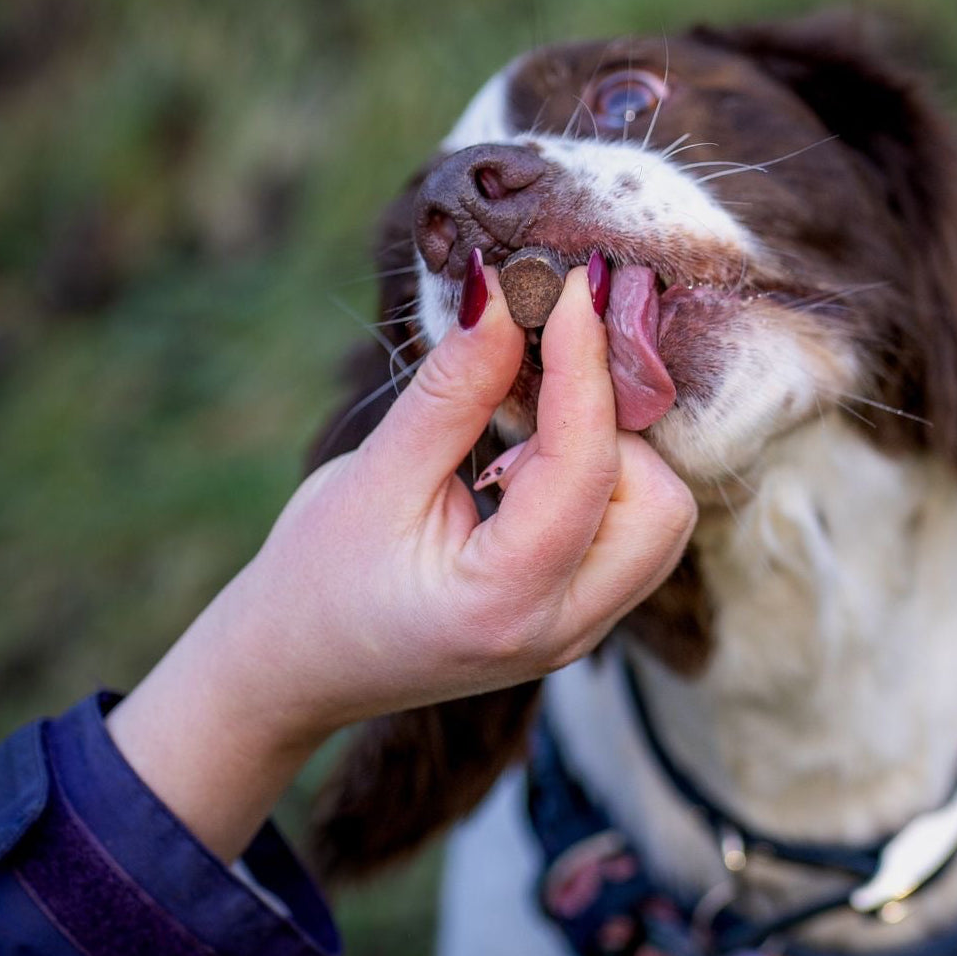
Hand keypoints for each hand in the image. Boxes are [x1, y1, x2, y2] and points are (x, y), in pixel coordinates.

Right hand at [107, 263, 696, 859]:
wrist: (296, 669)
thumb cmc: (317, 578)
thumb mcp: (374, 476)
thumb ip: (452, 389)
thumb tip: (505, 293)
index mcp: (503, 604)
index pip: (584, 466)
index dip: (585, 363)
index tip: (571, 286)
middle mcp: (563, 630)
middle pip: (660, 506)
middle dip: (612, 426)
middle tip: (537, 381)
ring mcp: (581, 632)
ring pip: (660, 520)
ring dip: (611, 453)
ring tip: (520, 436)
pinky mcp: (581, 616)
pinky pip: (634, 535)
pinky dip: (602, 480)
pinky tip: (532, 461)